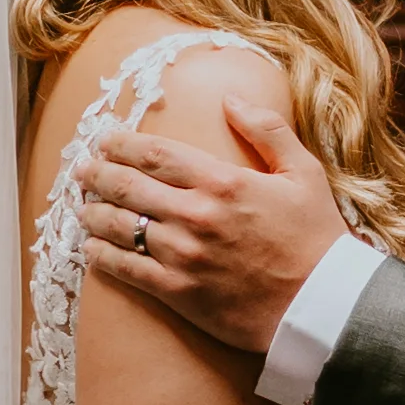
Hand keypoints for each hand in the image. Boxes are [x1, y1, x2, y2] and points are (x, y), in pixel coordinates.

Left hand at [85, 100, 347, 356]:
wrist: (322, 306)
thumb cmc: (317, 238)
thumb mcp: (303, 172)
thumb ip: (267, 129)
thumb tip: (230, 99)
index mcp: (222, 181)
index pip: (155, 153)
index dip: (121, 143)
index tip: (105, 140)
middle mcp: (195, 215)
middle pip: (128, 186)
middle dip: (97, 174)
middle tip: (82, 170)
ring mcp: (183, 255)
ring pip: (120, 227)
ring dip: (94, 213)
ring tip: (84, 207)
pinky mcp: (178, 292)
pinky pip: (127, 269)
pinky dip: (103, 256)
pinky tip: (92, 249)